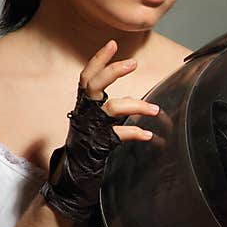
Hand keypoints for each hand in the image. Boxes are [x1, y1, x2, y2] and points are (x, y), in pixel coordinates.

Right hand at [39, 40, 160, 221]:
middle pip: (93, 85)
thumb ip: (111, 114)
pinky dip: (134, 133)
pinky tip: (148, 135)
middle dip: (113, 71)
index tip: (112, 43)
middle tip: (133, 63)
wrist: (71, 184)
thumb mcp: (97, 127)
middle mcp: (83, 115)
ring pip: (112, 108)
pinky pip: (118, 136)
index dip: (98, 59)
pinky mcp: (97, 147)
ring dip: (136, 105)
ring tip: (155, 109)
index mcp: (82, 108)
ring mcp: (89, 131)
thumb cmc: (86, 152)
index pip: (87, 77)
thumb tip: (138, 104)